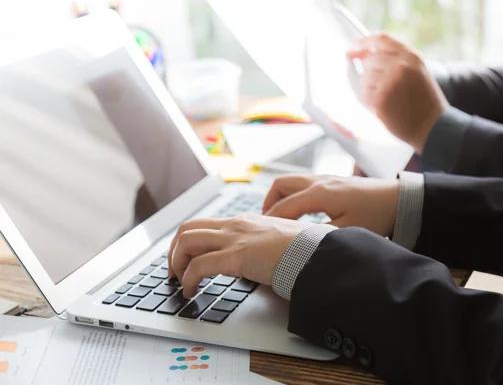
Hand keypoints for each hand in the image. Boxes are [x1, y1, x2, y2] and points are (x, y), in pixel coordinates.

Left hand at [167, 214, 312, 298]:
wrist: (317, 252)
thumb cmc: (305, 250)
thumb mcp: (277, 243)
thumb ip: (262, 247)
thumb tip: (257, 263)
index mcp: (245, 221)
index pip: (206, 224)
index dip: (190, 242)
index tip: (187, 259)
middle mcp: (235, 224)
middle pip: (188, 228)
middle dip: (175, 250)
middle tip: (176, 271)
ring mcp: (235, 238)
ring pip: (186, 240)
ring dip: (177, 262)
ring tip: (181, 281)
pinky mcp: (236, 256)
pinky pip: (198, 266)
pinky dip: (188, 280)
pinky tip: (192, 292)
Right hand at [263, 175, 398, 236]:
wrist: (398, 199)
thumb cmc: (376, 216)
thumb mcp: (347, 233)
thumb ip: (318, 238)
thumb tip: (297, 246)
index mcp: (319, 194)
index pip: (283, 207)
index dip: (268, 222)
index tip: (258, 235)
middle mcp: (318, 182)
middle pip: (281, 185)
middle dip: (268, 203)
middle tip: (264, 223)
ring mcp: (325, 179)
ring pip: (291, 182)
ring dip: (280, 197)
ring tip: (278, 218)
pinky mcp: (332, 181)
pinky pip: (302, 184)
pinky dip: (293, 196)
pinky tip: (299, 214)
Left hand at [347, 33, 447, 153]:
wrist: (433, 126)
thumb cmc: (424, 102)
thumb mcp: (418, 71)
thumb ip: (397, 59)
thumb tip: (365, 54)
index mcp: (411, 56)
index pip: (382, 39)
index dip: (365, 41)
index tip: (355, 44)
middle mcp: (401, 65)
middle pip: (370, 58)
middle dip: (369, 71)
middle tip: (381, 86)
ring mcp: (389, 81)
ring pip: (365, 77)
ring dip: (371, 87)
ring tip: (388, 98)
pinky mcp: (380, 98)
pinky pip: (365, 93)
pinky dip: (370, 101)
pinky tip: (384, 107)